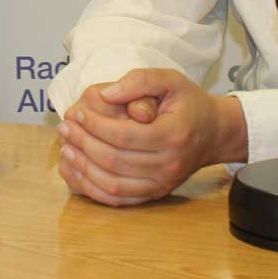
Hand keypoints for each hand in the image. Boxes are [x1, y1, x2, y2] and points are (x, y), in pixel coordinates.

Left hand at [56, 68, 245, 205]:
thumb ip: (139, 80)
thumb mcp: (170, 78)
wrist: (213, 133)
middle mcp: (168, 165)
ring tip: (65, 148)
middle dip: (83, 144)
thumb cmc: (188, 103)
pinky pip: (118, 199)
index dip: (94, 125)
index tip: (76, 112)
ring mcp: (162, 184)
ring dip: (83, 168)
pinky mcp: (155, 194)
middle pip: (114, 161)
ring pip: (113, 184)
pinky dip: (93, 189)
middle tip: (64, 128)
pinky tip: (77, 172)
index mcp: (172, 135)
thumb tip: (106, 94)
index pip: (123, 135)